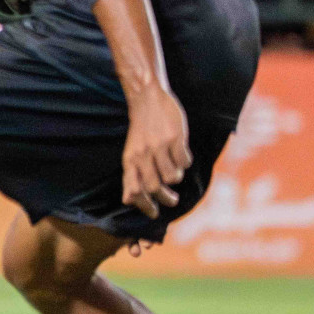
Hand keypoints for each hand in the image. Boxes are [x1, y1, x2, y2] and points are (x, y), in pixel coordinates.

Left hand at [121, 85, 191, 219]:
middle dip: (165, 198)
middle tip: (172, 200)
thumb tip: (128, 200)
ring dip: (176, 177)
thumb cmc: (141, 131)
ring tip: (175, 172)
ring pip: (172, 177)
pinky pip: (184, 162)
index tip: (154, 214)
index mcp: (129, 160)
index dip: (144, 205)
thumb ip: (131, 176)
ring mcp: (159, 146)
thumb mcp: (131, 153)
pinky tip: (181, 155)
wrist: (147, 100)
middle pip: (155, 188)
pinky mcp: (175, 138)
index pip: (133, 190)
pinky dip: (185, 162)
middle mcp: (142, 155)